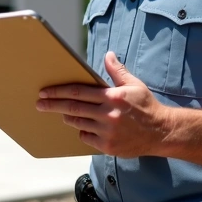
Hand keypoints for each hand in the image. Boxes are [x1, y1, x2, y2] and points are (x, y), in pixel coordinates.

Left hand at [36, 51, 172, 157]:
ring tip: (62, 113)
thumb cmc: (146, 106)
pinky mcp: (108, 146)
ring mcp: (107, 132)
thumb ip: (118, 71)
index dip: (58, 91)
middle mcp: (108, 114)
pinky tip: (85, 127)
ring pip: (78, 123)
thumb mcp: (134, 85)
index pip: (78, 92)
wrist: (161, 133)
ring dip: (68, 117)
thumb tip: (108, 55)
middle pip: (72, 109)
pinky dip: (82, 131)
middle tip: (39, 104)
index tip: (45, 92)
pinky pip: (86, 137)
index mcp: (112, 96)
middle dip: (52, 105)